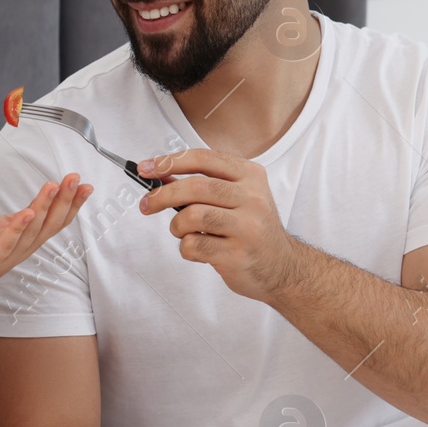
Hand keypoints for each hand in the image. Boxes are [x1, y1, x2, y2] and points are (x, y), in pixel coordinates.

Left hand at [0, 174, 92, 299]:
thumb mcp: (7, 227)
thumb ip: (25, 216)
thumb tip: (41, 200)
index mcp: (31, 238)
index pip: (58, 220)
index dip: (73, 203)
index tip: (85, 185)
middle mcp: (26, 246)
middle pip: (52, 222)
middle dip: (65, 199)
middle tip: (75, 179)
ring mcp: (10, 253)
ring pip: (33, 229)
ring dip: (44, 206)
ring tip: (53, 186)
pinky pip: (8, 242)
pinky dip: (18, 228)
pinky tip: (26, 213)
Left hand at [136, 149, 300, 301]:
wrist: (282, 267)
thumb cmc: (252, 229)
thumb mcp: (237, 197)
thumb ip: (203, 184)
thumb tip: (161, 174)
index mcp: (250, 175)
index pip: (203, 158)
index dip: (169, 162)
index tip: (145, 168)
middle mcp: (252, 197)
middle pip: (195, 187)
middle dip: (162, 195)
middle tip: (146, 205)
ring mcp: (247, 227)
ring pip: (192, 216)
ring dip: (177, 226)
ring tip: (183, 232)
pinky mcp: (237, 254)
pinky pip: (194, 245)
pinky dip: (186, 248)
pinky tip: (199, 250)